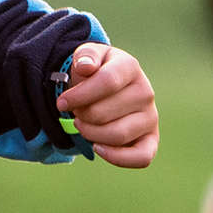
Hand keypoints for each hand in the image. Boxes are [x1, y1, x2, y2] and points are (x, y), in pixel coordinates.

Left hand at [54, 43, 157, 167]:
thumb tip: (85, 67)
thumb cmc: (94, 70)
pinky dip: (118, 158)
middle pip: (105, 112)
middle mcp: (146, 92)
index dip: (79, 95)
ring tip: (82, 125)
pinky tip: (98, 148)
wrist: (106, 85)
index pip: (107, 82)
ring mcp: (151, 117)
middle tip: (74, 112)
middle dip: (81, 115)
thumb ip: (85, 55)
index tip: (61, 102)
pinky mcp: (151, 139)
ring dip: (91, 134)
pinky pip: (141, 157)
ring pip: (118, 135)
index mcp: (130, 67)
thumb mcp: (87, 55)